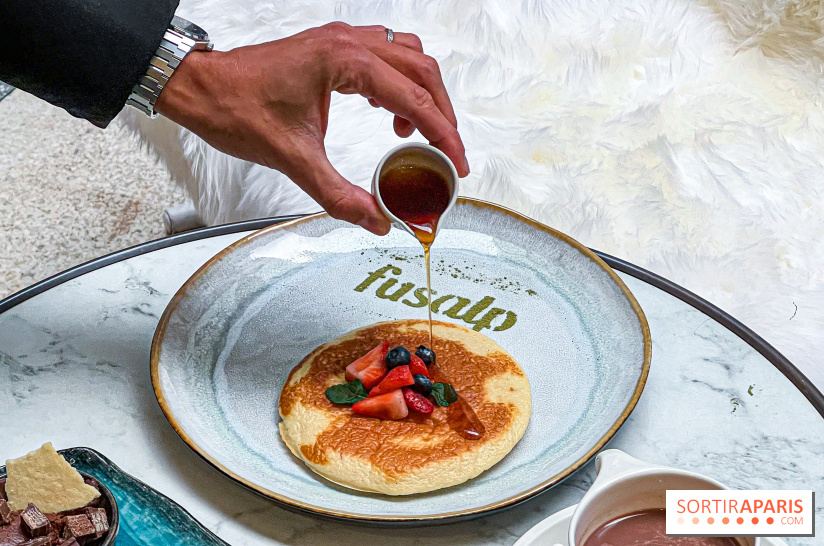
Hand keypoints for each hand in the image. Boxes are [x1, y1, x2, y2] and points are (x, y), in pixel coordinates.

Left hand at [155, 23, 468, 234]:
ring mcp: (340, 40)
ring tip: (414, 133)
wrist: (201, 87)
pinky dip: (397, 83)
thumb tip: (376, 220)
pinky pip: (384, 55)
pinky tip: (385, 110)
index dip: (443, 135)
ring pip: (408, 57)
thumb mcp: (293, 159)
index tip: (456, 162)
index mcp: (344, 62)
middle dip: (441, 114)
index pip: (414, 99)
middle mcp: (348, 43)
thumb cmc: (236, 109)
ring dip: (421, 93)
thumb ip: (339, 194)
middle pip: (422, 71)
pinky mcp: (332, 46)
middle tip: (446, 152)